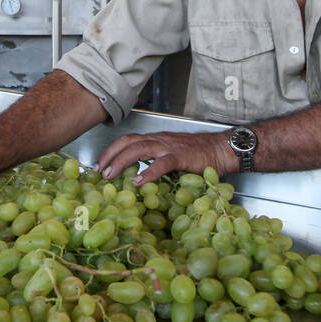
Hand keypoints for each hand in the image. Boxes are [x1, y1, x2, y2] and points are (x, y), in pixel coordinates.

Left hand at [96, 129, 234, 186]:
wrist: (221, 149)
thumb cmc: (199, 155)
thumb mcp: (172, 155)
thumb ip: (156, 160)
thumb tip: (139, 176)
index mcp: (156, 139)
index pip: (128, 140)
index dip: (111, 150)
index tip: (99, 163)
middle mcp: (159, 140)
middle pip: (128, 142)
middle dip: (110, 155)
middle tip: (99, 170)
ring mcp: (169, 147)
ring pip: (139, 149)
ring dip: (121, 161)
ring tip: (110, 174)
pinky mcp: (181, 156)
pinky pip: (162, 163)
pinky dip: (148, 172)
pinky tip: (139, 181)